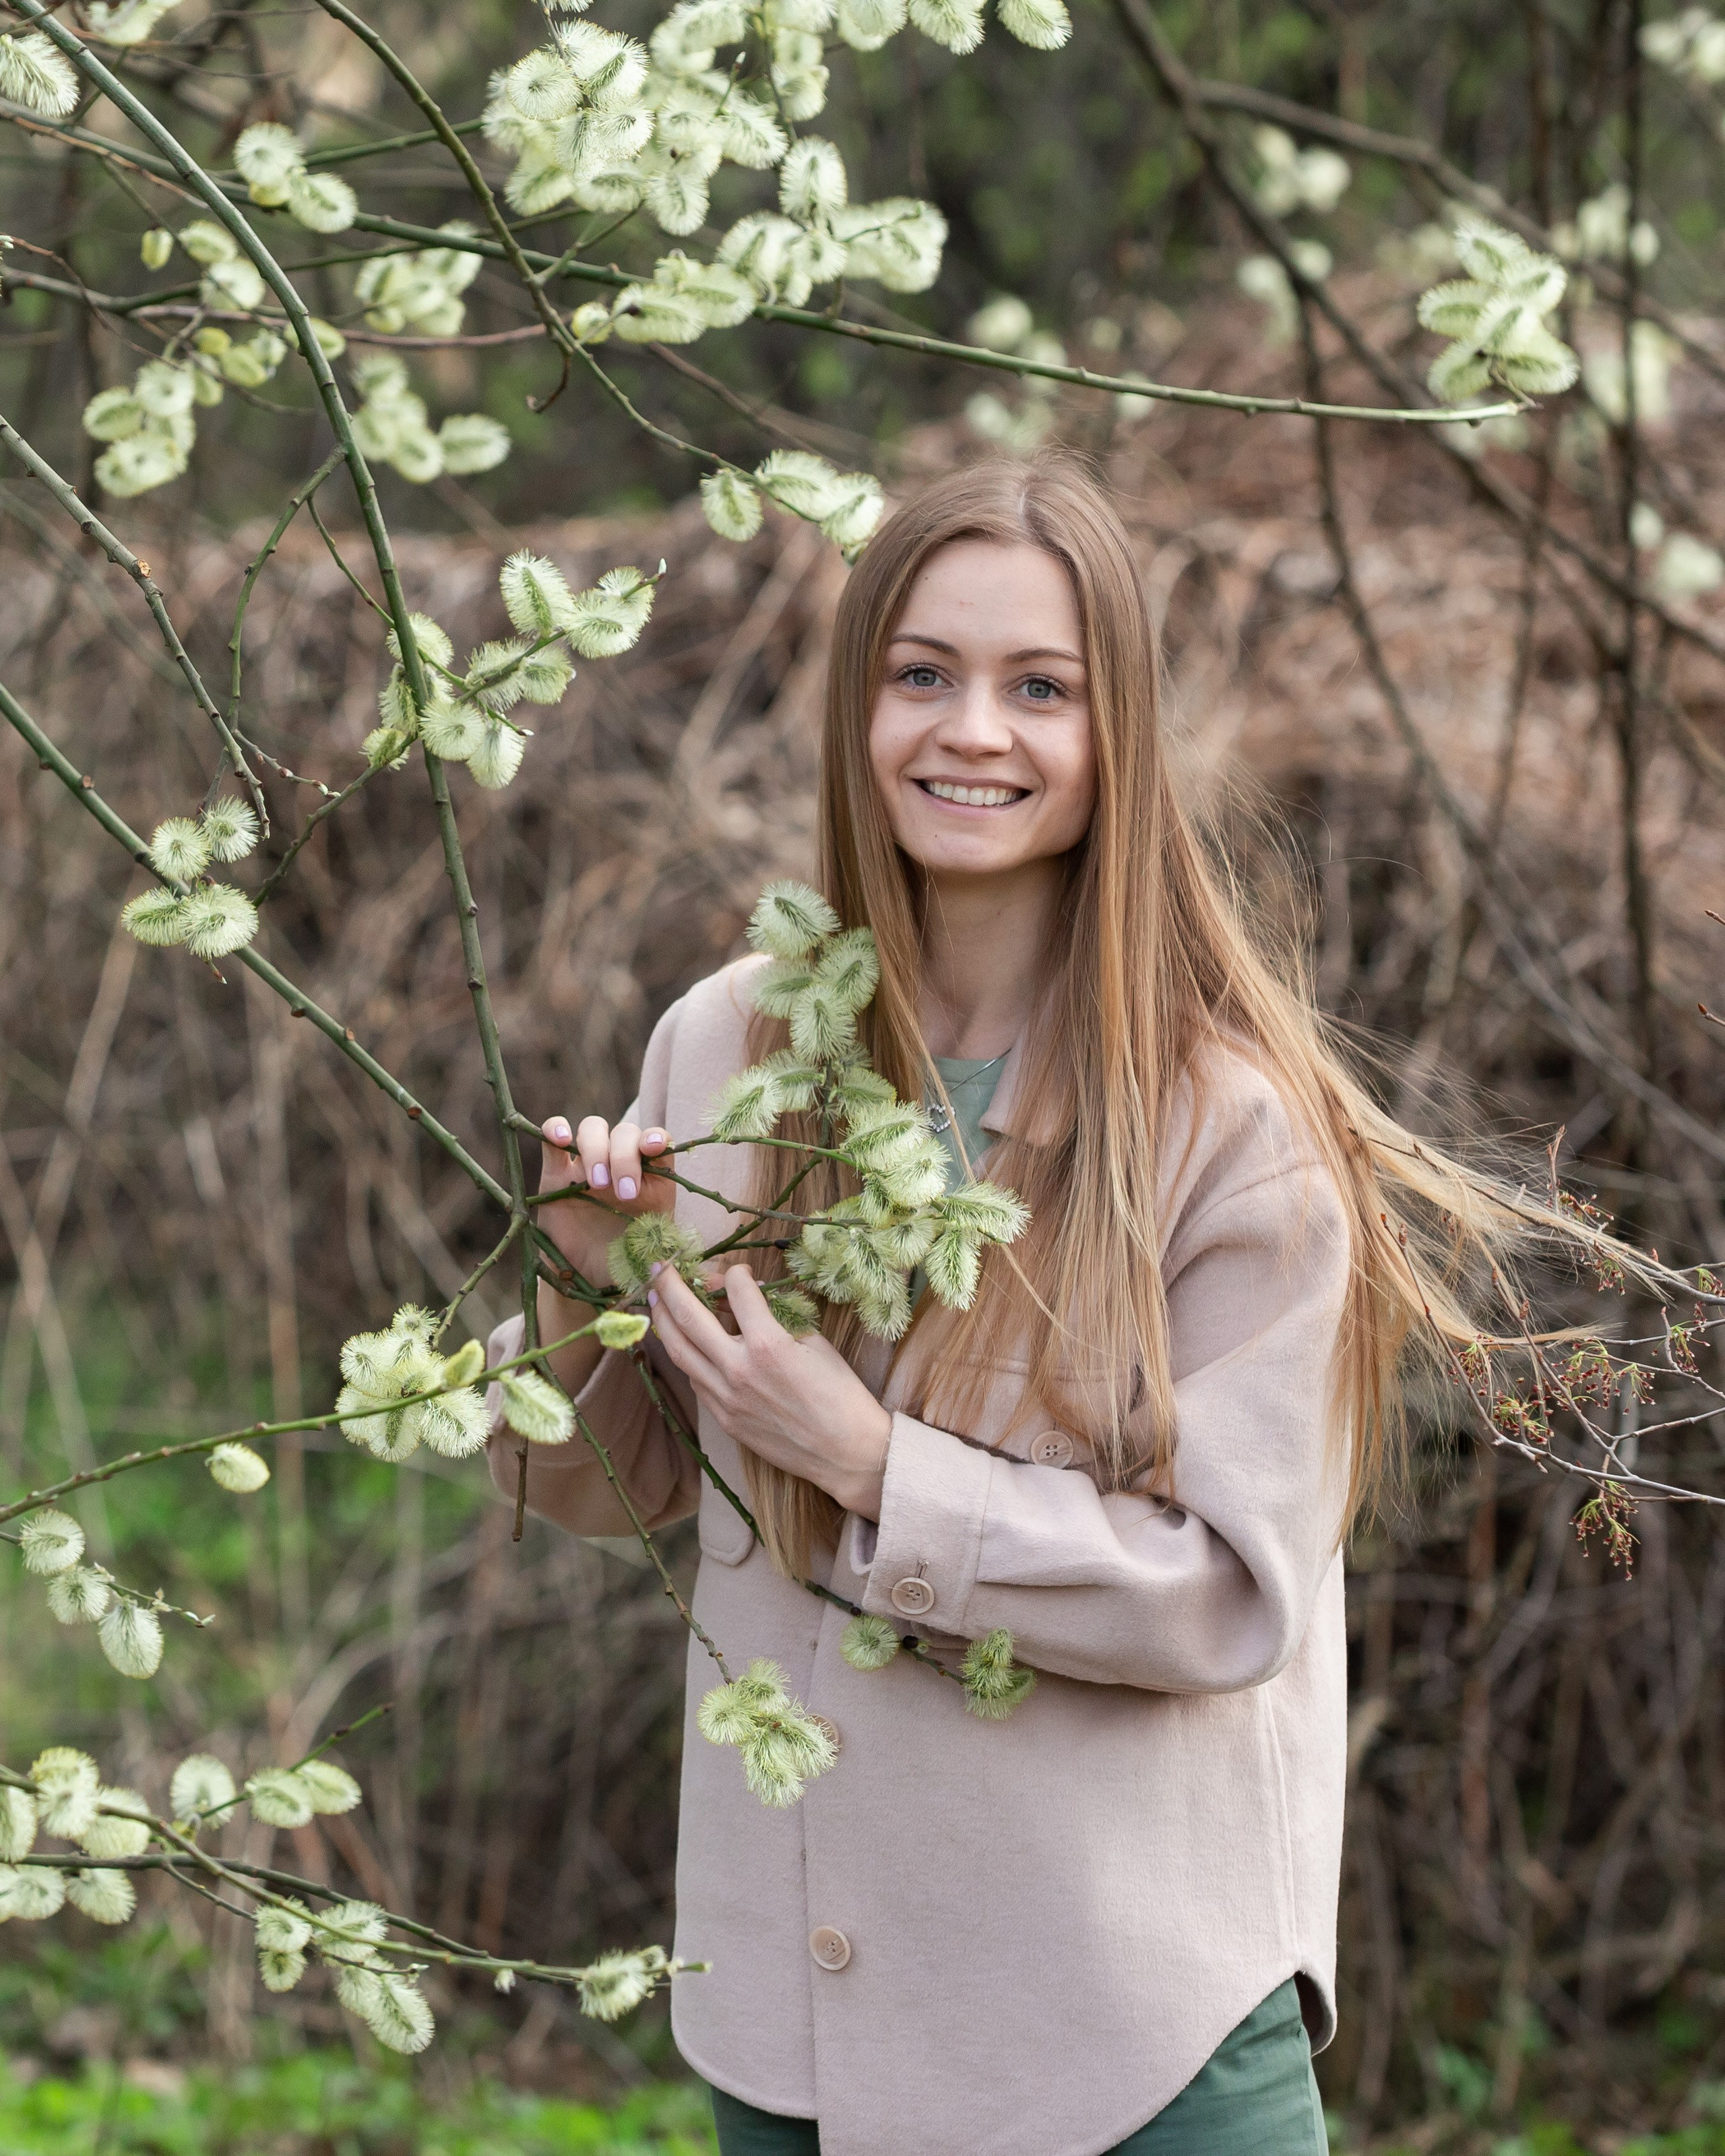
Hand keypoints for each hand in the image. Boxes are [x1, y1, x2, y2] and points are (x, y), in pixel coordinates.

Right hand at [536, 1112, 675, 1294]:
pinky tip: (561, 1139)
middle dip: (624, 1157)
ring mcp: (587, 1164)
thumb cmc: (624, 1263)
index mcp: (651, 1177)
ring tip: (595, 1184)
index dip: (656, 1138)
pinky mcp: (556, 1172)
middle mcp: (621, 1163)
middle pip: (624, 1133)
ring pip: (593, 1129)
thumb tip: (663, 1262)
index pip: (657, 1141)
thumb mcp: (649, 1257)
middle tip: (624, 1194)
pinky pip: (553, 1140)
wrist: (585, 1278)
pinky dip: (556, 1130)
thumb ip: (660, 1254)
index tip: (654, 1148)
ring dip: (596, 1149)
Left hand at [648, 1263, 891, 1520]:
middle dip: (669, 1285)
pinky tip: (686, 1343)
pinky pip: (695, 1380)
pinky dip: (686, 1355)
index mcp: (768, 1344)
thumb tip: (745, 1297)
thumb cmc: (840, 1393)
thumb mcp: (814, 1342)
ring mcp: (726, 1398)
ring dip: (663, 1321)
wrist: (846, 1452)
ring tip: (655, 1300)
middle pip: (688, 1318)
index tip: (738, 1270)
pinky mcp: (724, 1419)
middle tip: (659, 1267)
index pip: (736, 1291)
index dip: (735, 1273)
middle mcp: (738, 1369)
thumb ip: (776, 1316)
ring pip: (679, 1352)